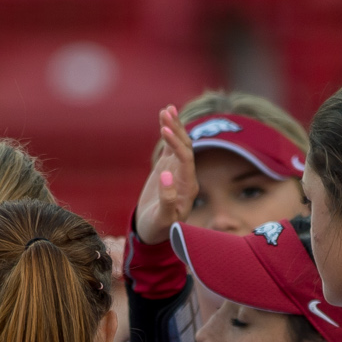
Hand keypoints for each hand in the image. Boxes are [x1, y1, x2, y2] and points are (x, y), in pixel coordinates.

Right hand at [132, 106, 197, 246]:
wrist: (153, 233)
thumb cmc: (159, 230)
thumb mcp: (163, 220)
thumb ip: (167, 200)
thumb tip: (165, 174)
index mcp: (188, 188)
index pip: (186, 160)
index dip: (177, 145)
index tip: (164, 131)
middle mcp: (186, 177)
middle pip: (186, 147)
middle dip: (177, 130)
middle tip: (166, 112)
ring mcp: (177, 171)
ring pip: (179, 144)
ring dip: (174, 126)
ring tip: (167, 109)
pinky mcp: (168, 168)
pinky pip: (171, 147)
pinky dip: (168, 131)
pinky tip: (164, 117)